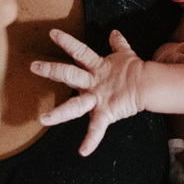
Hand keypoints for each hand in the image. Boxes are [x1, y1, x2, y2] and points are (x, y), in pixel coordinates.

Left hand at [30, 29, 145, 155]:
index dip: (66, 41)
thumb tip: (115, 32)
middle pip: (70, 74)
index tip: (52, 33)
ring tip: (43, 119)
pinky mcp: (105, 113)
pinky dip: (91, 141)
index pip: (79, 51)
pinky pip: (97, 129)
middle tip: (33, 66)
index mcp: (96, 66)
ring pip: (75, 105)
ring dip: (58, 113)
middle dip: (51, 70)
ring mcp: (98, 98)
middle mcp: (93, 82)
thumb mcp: (125, 55)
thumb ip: (118, 44)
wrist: (149, 86)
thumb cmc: (135, 71)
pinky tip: (83, 151)